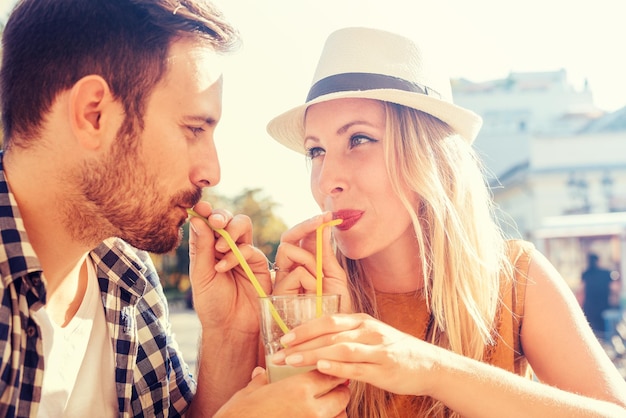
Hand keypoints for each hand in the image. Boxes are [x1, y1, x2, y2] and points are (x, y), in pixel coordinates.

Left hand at [188, 200, 271, 335]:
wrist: (231, 328)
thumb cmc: (212, 304)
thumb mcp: (201, 275)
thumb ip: (201, 248)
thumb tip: (197, 219)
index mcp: (209, 248)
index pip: (208, 222)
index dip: (206, 212)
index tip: (200, 207)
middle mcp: (227, 247)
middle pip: (229, 218)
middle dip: (222, 216)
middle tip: (215, 222)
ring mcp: (244, 254)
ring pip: (243, 226)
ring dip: (231, 231)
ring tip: (220, 248)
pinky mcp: (258, 264)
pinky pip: (251, 248)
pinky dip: (236, 254)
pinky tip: (223, 267)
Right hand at [214, 367, 349, 417]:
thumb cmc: (238, 415)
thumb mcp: (249, 393)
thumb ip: (262, 381)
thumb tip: (262, 373)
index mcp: (297, 390)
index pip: (328, 374)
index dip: (331, 371)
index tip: (328, 370)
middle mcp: (311, 410)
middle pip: (342, 396)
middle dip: (339, 390)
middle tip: (331, 387)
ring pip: (341, 416)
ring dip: (337, 410)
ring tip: (325, 407)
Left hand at [272, 313, 438, 396]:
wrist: (429, 364)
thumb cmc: (394, 350)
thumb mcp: (370, 335)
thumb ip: (346, 336)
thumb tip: (315, 340)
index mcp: (362, 321)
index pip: (327, 321)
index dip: (304, 328)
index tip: (283, 338)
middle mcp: (369, 331)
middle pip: (329, 334)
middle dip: (301, 343)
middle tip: (278, 354)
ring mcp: (378, 349)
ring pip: (340, 349)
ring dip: (313, 354)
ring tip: (292, 361)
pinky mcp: (385, 369)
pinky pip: (358, 368)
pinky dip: (338, 368)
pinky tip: (321, 369)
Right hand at [273, 213, 351, 311]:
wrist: (334, 336)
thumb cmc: (336, 309)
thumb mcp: (334, 276)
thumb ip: (326, 253)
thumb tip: (325, 224)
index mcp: (305, 264)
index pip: (302, 237)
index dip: (312, 223)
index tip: (328, 214)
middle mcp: (290, 269)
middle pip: (289, 238)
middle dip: (305, 225)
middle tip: (322, 218)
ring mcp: (283, 280)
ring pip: (288, 250)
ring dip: (309, 259)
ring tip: (320, 280)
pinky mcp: (278, 293)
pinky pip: (295, 272)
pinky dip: (309, 280)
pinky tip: (315, 293)